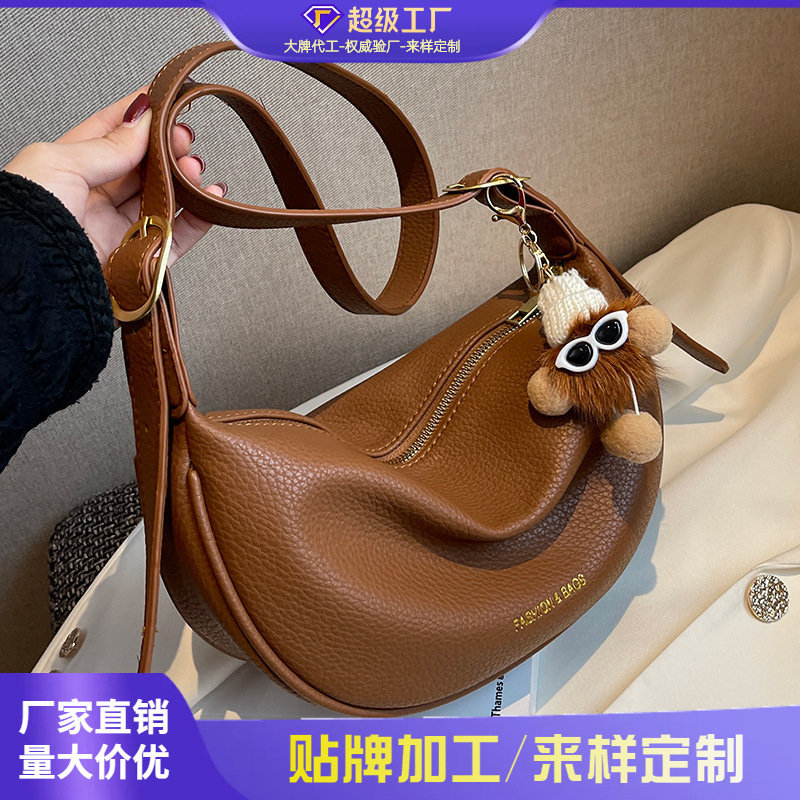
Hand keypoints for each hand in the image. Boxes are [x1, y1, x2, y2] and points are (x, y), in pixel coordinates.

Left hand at [4, 88, 224, 267]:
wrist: (35, 280)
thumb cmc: (28, 219)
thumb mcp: (59, 163)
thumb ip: (106, 145)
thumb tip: (141, 121)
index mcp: (67, 171)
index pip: (109, 134)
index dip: (138, 116)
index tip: (165, 99)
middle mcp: (94, 201)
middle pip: (143, 167)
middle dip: (168, 148)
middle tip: (183, 137)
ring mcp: (120, 231)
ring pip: (164, 198)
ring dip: (186, 180)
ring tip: (195, 166)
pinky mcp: (142, 261)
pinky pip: (179, 237)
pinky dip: (200, 218)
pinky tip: (210, 197)